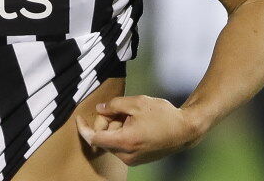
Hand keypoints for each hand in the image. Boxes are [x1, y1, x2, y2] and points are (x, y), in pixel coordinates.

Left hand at [75, 95, 204, 165]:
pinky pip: (122, 145)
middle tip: (120, 109)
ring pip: (113, 141)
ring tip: (133, 116)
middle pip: (104, 138)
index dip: (84, 128)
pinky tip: (136, 123)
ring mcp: (133, 160)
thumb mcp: (137, 103)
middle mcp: (127, 155)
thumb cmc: (162, 115)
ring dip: (116, 127)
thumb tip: (100, 109)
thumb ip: (114, 105)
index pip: (94, 138)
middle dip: (107, 122)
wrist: (185, 130)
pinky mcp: (138, 159)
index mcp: (125, 142)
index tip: (79, 118)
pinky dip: (123, 133)